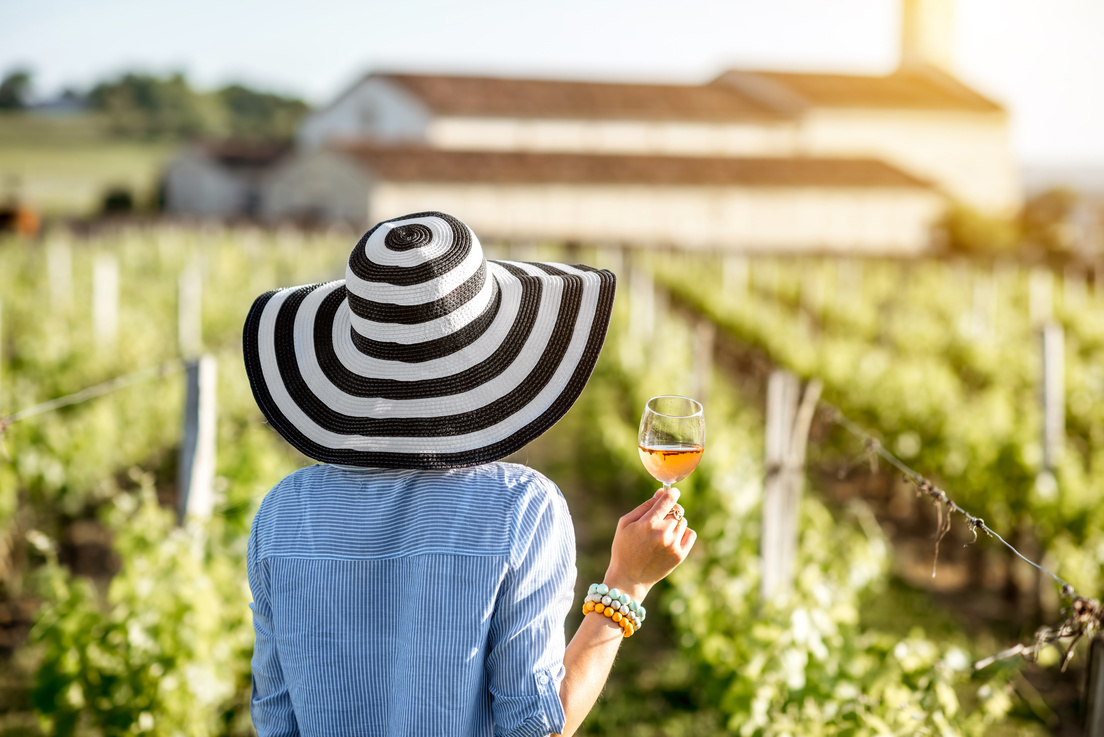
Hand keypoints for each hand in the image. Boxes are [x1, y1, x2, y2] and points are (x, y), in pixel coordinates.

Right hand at [603, 487, 696, 602]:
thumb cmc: (624, 547)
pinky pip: (690, 534)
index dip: (672, 493)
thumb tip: (662, 492)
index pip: (668, 500)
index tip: (673, 492)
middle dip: (671, 510)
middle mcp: (663, 534)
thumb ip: (645, 506)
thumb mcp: (626, 523)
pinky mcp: (679, 555)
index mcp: (648, 523)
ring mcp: (673, 545)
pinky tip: (672, 538)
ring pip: (683, 522)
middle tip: (661, 517)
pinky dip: (684, 533)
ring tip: (662, 532)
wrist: (628, 578)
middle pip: (677, 510)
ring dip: (675, 523)